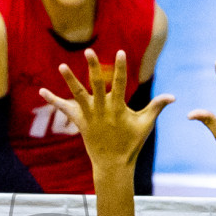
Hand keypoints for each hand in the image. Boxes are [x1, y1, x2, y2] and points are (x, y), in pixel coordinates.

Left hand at [39, 50, 174, 178]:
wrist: (113, 165)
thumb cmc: (131, 144)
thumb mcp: (145, 125)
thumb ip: (156, 107)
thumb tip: (173, 96)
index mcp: (118, 109)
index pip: (120, 84)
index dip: (120, 68)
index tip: (120, 52)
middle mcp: (102, 110)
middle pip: (96, 85)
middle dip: (93, 68)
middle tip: (88, 51)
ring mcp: (89, 116)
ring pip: (78, 95)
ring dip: (69, 80)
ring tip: (61, 66)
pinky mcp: (80, 122)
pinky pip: (65, 109)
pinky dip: (53, 100)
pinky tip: (42, 91)